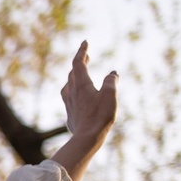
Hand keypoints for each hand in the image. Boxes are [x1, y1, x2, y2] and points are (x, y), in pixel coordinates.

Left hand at [52, 41, 118, 180]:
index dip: (82, 51)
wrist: (86, 138)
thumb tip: (113, 73)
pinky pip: (70, 99)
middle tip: (86, 57)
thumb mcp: (110, 95)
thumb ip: (111, 82)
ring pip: (68, 86)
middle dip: (79, 63)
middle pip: (73, 73)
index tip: (85, 42)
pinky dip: (74, 92)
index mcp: (81, 84)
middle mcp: (72, 92)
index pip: (78, 63)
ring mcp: (69, 104)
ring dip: (74, 78)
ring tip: (78, 76)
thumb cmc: (100, 116)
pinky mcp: (70, 115)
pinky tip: (77, 98)